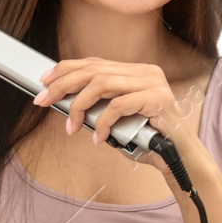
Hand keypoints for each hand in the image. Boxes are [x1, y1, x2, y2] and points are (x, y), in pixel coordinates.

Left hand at [31, 58, 203, 185]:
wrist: (178, 160)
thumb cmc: (145, 140)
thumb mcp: (114, 119)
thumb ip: (97, 106)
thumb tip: (62, 100)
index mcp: (134, 72)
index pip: (94, 63)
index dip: (66, 69)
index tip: (44, 81)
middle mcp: (145, 72)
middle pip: (94, 70)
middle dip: (63, 85)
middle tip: (43, 100)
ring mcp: (153, 83)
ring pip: (102, 83)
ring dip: (80, 106)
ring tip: (72, 126)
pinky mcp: (158, 98)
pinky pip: (118, 105)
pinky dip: (103, 122)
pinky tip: (99, 137)